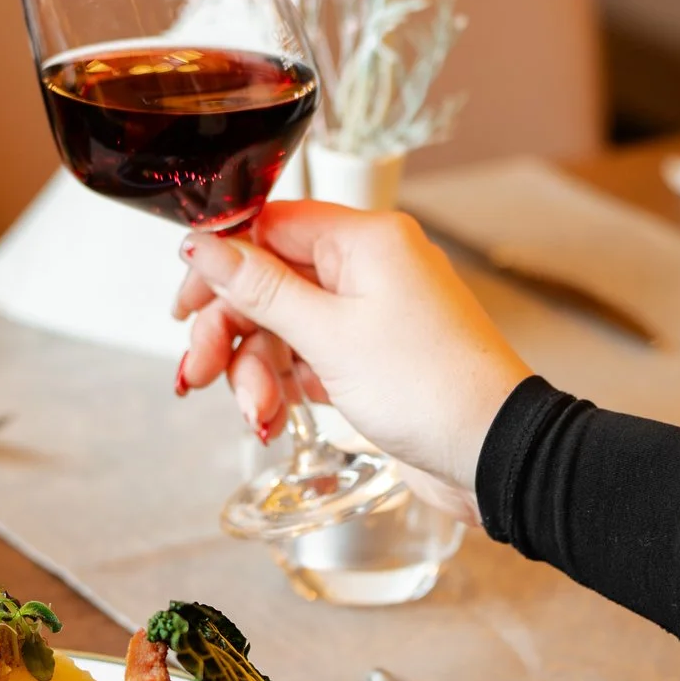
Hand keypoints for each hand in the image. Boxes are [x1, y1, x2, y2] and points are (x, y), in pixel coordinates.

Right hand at [175, 203, 529, 493]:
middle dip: (230, 331)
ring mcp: (371, 315)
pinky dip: (283, 386)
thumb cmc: (431, 388)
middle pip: (269, 281)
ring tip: (255, 413)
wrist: (493, 454)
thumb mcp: (328, 335)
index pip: (270, 225)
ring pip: (282, 326)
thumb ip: (259, 288)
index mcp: (365, 240)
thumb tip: (204, 246)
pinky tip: (272, 417)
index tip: (186, 303)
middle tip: (198, 372)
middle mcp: (369, 269)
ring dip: (255, 370)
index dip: (221, 264)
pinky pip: (306, 357)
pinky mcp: (370, 358)